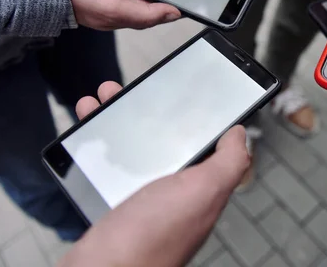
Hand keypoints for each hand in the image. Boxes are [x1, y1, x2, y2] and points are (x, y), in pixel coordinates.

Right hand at [59, 82, 249, 266]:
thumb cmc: (151, 237)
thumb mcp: (203, 191)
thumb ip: (228, 163)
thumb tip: (240, 134)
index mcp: (198, 187)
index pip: (203, 142)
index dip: (195, 115)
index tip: (182, 90)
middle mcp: (171, 193)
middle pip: (164, 140)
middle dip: (149, 112)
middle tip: (130, 90)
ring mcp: (139, 199)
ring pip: (132, 149)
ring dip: (118, 120)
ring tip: (103, 99)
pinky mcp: (110, 204)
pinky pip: (107, 166)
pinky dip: (97, 144)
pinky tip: (86, 128)